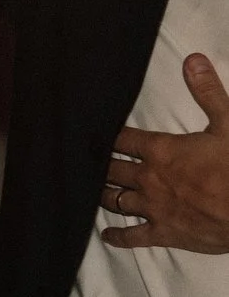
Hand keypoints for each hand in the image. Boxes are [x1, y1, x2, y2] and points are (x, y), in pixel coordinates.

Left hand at [103, 54, 228, 252]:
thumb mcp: (228, 124)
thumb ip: (208, 92)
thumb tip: (192, 60)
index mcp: (161, 151)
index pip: (121, 139)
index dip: (104, 136)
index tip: (88, 133)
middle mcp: (149, 179)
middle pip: (111, 170)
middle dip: (97, 166)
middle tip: (82, 164)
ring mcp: (154, 209)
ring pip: (115, 201)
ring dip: (103, 195)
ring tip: (91, 191)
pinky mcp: (165, 234)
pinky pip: (133, 236)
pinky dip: (118, 237)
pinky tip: (107, 236)